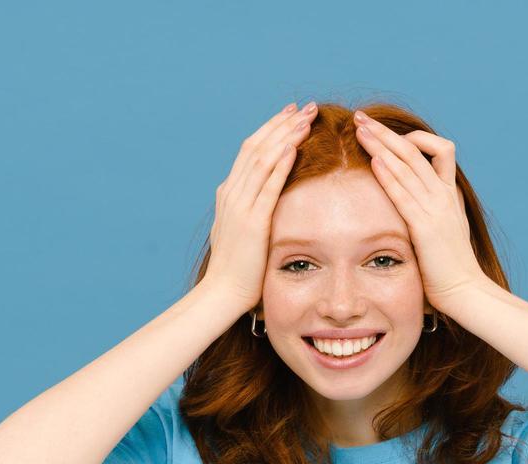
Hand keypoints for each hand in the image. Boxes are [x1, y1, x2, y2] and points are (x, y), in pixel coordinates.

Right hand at [200, 101, 316, 311]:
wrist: (221, 293)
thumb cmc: (235, 270)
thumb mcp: (239, 232)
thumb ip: (248, 213)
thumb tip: (261, 204)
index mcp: (229, 194)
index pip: (250, 151)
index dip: (271, 129)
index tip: (291, 114)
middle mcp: (232, 193)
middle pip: (257, 146)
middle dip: (282, 124)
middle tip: (304, 107)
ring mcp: (240, 206)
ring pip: (262, 160)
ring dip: (285, 136)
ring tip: (306, 118)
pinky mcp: (252, 221)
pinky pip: (268, 186)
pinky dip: (281, 163)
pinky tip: (295, 147)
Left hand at [353, 111, 487, 307]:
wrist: (465, 290)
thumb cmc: (451, 266)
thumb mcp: (446, 229)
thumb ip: (435, 212)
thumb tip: (417, 206)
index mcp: (449, 193)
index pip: (439, 149)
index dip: (415, 136)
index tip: (388, 136)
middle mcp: (443, 194)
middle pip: (415, 149)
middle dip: (385, 131)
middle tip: (361, 118)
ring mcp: (436, 208)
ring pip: (407, 164)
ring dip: (381, 144)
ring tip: (359, 130)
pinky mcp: (425, 226)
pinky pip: (404, 193)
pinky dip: (388, 174)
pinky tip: (373, 161)